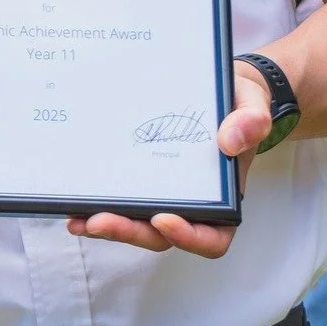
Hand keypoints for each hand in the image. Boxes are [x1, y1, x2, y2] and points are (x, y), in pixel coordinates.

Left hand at [66, 64, 273, 256]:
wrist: (223, 88)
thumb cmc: (238, 102)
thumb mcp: (251, 104)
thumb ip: (252, 121)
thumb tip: (230, 142)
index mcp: (224, 196)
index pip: (212, 237)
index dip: (188, 237)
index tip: (163, 218)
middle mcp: (192, 202)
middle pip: (162, 235)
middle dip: (130, 231)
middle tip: (99, 221)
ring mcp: (165, 192)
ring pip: (137, 224)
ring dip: (108, 226)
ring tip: (78, 219)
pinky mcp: (142, 177)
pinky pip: (123, 200)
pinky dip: (100, 205)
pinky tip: (74, 202)